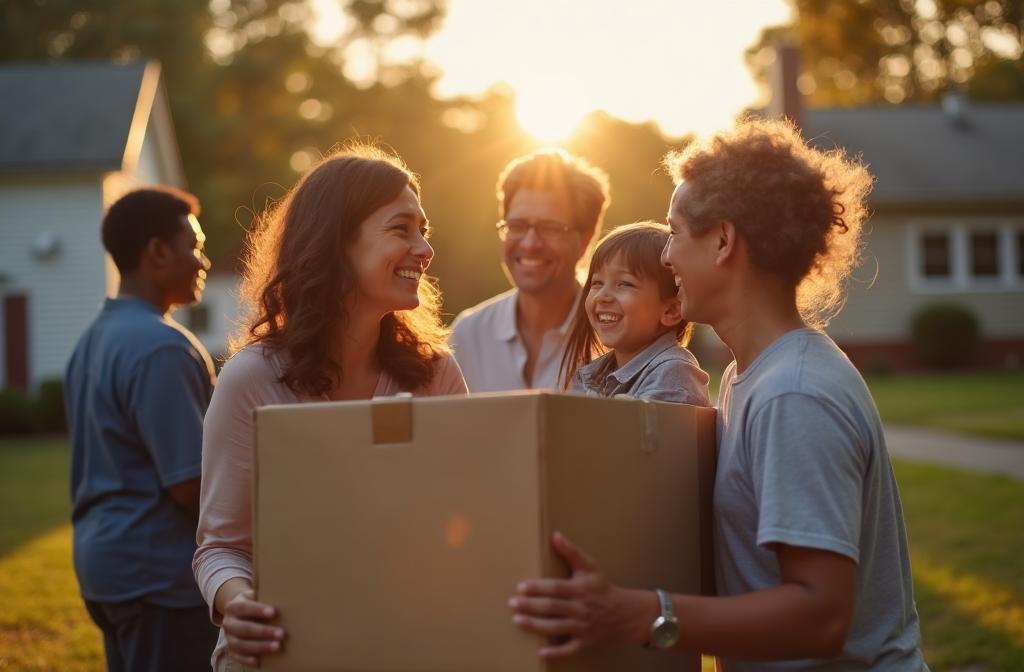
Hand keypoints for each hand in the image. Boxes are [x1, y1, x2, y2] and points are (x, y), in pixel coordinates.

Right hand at [222, 589, 284, 666]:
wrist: (237, 612)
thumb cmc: (253, 602)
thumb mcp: (255, 595)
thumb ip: (264, 595)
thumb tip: (285, 594)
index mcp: (234, 606)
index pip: (245, 607)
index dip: (258, 610)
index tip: (274, 612)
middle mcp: (229, 622)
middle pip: (245, 628)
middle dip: (263, 632)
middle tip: (281, 633)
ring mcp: (228, 637)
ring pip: (241, 644)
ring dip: (260, 646)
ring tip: (277, 646)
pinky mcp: (230, 649)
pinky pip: (237, 656)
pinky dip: (247, 660)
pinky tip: (259, 662)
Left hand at [508, 532, 655, 658]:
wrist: (625, 613)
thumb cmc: (602, 587)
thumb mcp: (590, 566)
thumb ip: (571, 551)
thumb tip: (554, 535)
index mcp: (580, 589)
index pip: (556, 588)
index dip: (538, 587)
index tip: (521, 587)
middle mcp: (580, 608)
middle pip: (553, 607)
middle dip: (531, 606)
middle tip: (512, 603)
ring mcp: (582, 626)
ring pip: (556, 627)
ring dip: (536, 625)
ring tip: (517, 621)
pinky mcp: (585, 642)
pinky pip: (569, 649)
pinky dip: (556, 652)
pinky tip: (540, 652)